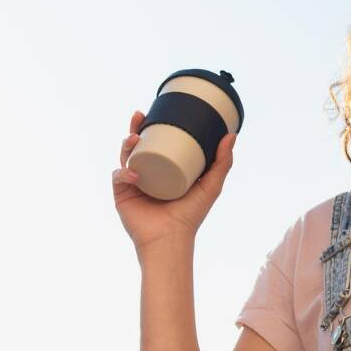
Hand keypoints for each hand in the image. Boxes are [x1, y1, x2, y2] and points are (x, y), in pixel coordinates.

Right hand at [111, 109, 237, 253]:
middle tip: (139, 116)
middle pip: (137, 146)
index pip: (156, 143)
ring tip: (134, 139)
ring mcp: (134, 183)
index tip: (154, 112)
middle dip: (134, 128)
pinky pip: (119, 177)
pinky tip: (134, 173)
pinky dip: (124, 172)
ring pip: (125, 156)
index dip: (153, 127)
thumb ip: (222, 162)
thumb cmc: (191, 215)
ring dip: (126, 144)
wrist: (171, 238)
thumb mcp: (211, 185)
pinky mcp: (123, 195)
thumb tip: (232, 135)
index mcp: (165, 169)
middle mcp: (148, 174)